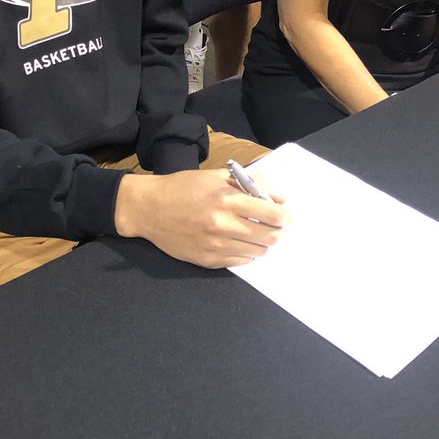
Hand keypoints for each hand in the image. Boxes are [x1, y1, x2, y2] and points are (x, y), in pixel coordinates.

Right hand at [115, 168, 287, 268]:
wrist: (149, 208)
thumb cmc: (183, 187)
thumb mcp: (215, 177)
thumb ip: (248, 184)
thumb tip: (277, 197)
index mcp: (227, 200)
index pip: (272, 214)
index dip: (286, 216)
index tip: (288, 216)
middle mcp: (223, 224)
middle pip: (269, 236)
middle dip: (277, 231)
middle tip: (274, 226)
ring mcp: (215, 245)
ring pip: (257, 251)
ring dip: (262, 242)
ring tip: (254, 233)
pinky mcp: (208, 260)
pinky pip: (240, 261)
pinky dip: (246, 252)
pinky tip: (238, 242)